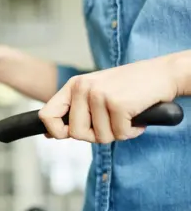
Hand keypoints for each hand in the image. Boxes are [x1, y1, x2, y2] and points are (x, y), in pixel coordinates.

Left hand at [38, 56, 182, 142]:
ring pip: (100, 137)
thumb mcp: (94, 94)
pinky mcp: (117, 104)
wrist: (163, 73)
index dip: (55, 132)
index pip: (47, 115)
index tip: (66, 135)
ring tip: (126, 114)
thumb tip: (49, 135)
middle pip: (76, 134)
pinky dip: (131, 131)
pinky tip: (136, 116)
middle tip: (111, 122)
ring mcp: (99, 95)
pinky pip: (120, 135)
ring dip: (117, 133)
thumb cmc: (129, 87)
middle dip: (95, 135)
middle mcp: (83, 88)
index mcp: (74, 86)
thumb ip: (73, 112)